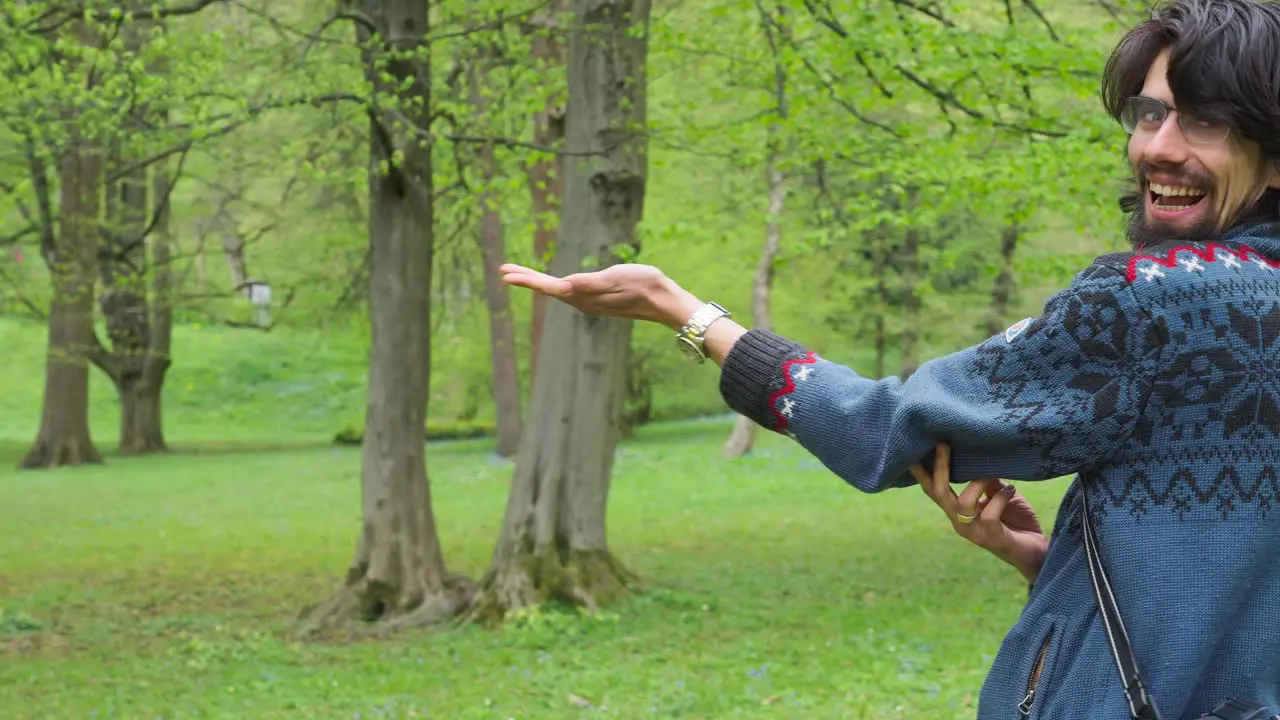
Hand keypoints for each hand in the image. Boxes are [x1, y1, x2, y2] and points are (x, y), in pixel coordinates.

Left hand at [499, 262, 700, 329]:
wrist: (664, 301)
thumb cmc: (643, 285)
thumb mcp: (616, 278)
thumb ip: (589, 283)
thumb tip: (565, 285)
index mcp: (583, 296)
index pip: (548, 287)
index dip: (526, 279)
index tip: (506, 273)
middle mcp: (582, 302)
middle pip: (548, 289)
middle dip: (526, 279)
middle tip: (504, 271)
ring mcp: (590, 303)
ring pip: (556, 291)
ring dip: (537, 283)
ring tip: (520, 275)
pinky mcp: (598, 300)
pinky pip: (568, 292)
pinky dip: (553, 285)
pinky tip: (553, 284)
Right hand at [910, 442, 1048, 583]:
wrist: (1037, 554)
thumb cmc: (1017, 522)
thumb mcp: (1000, 495)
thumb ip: (988, 481)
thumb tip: (981, 456)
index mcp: (957, 512)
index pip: (933, 490)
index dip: (921, 471)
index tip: (912, 450)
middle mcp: (959, 522)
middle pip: (939, 493)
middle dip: (940, 467)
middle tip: (943, 443)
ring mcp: (974, 532)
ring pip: (963, 503)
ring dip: (977, 482)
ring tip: (992, 472)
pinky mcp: (991, 538)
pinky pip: (989, 514)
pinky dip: (1000, 497)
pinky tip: (1011, 489)